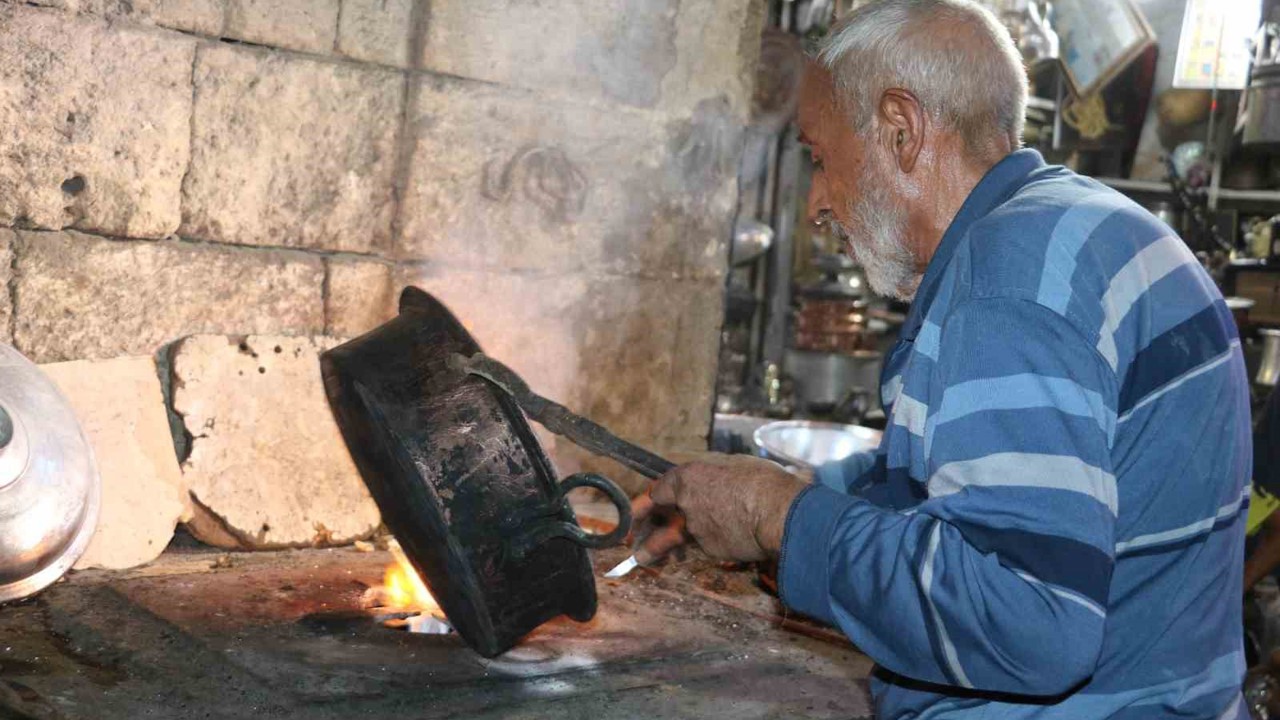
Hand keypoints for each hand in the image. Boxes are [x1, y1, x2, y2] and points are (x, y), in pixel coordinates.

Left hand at [631, 454, 807, 563]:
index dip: (651, 497)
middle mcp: (687, 504)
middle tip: (626, 536)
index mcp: (689, 478)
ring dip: (655, 549)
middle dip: (639, 526)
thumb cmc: (763, 483)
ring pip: (676, 538)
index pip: (661, 488)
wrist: (780, 515)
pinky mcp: (712, 550)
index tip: (642, 504)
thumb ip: (719, 476)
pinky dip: (712, 545)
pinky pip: (709, 545)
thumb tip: (719, 480)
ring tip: (642, 558)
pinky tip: (724, 543)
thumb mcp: (737, 466)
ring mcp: (697, 530)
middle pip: (659, 517)